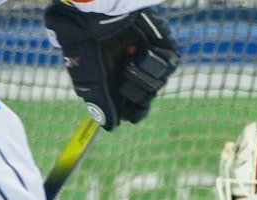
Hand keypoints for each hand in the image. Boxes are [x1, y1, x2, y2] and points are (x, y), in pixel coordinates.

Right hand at [44, 2, 178, 129]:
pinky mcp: (161, 46)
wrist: (96, 15)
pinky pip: (169, 62)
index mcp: (115, 84)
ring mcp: (148, 60)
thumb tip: (109, 127)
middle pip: (147, 98)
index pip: (134, 109)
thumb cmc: (87, 45)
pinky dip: (156, 57)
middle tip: (124, 72)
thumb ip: (100, 102)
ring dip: (144, 72)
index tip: (131, 110)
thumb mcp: (89, 77)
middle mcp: (133, 73)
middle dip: (138, 90)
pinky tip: (142, 48)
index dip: (135, 110)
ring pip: (158, 82)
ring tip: (131, 55)